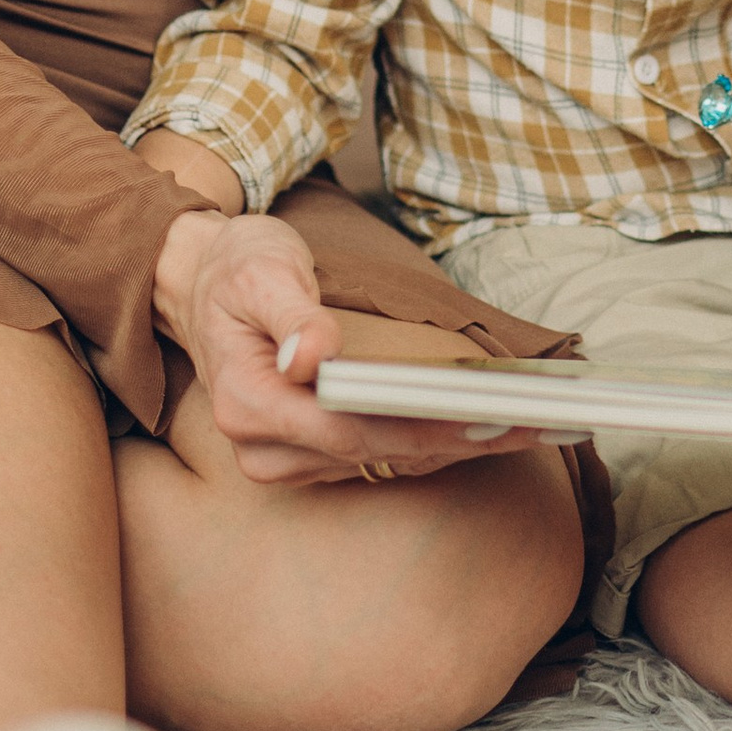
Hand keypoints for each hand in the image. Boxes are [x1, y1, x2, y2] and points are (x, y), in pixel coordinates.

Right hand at [151, 210, 544, 490]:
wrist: (202, 283)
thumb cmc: (236, 269)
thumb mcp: (262, 272)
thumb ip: (291, 314)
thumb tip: (312, 356)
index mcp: (247, 402)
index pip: (345, 429)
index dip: (418, 427)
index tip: (480, 418)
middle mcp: (261, 445)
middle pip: (373, 453)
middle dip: (455, 440)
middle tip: (529, 424)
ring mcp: (284, 456)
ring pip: (381, 461)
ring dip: (452, 445)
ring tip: (523, 426)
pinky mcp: (308, 453)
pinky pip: (377, 455)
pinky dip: (429, 440)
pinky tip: (479, 425)